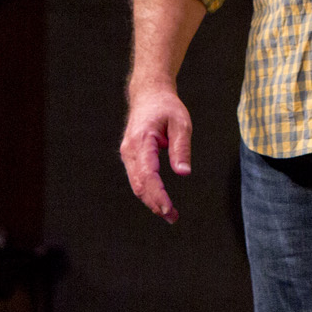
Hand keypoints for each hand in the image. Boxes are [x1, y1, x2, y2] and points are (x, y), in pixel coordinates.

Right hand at [119, 83, 193, 222]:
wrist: (149, 94)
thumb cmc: (166, 107)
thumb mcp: (181, 122)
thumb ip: (181, 147)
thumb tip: (184, 173)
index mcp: (141, 141)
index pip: (148, 175)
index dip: (157, 195)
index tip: (169, 210)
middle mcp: (130, 150)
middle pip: (139, 185)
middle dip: (155, 204)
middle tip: (173, 217)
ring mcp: (127, 154)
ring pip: (136, 184)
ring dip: (151, 200)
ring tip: (169, 213)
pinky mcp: (130, 156)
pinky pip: (137, 178)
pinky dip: (148, 191)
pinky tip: (159, 200)